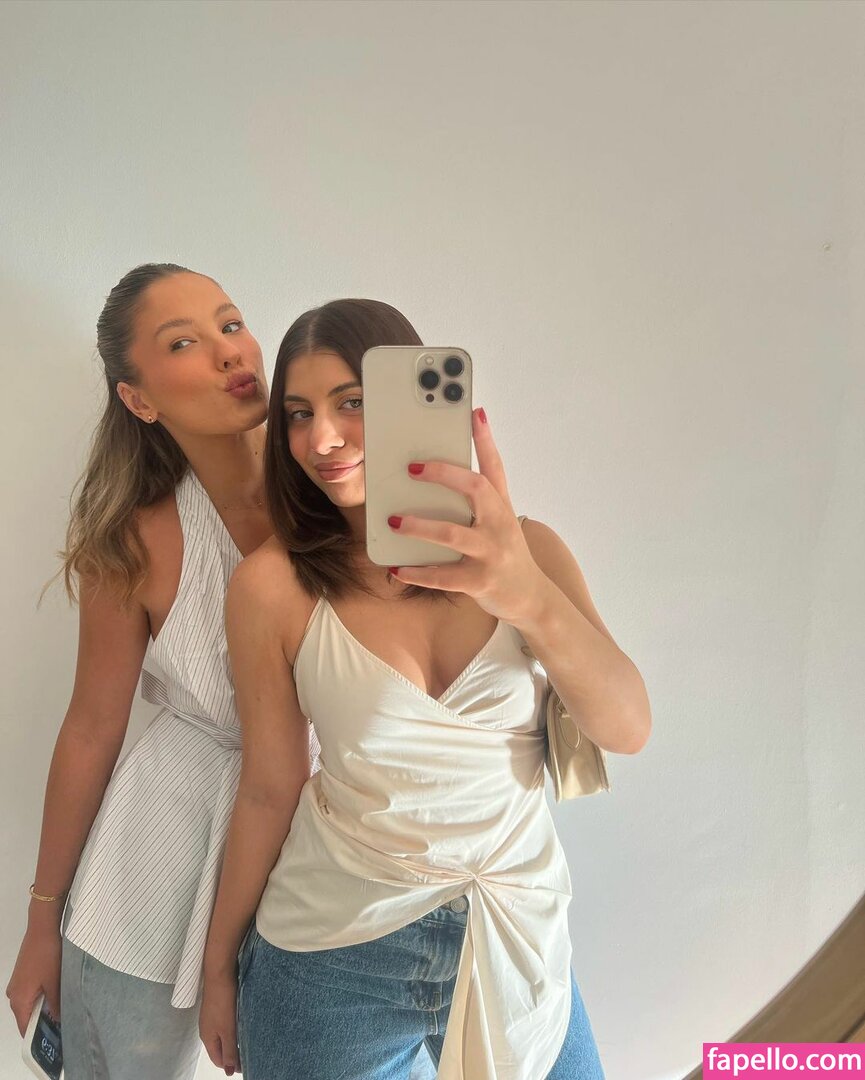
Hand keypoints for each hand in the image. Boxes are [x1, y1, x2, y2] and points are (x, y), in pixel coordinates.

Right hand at [6, 923, 61, 1036]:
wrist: (42, 928)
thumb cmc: (48, 956)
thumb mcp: (55, 982)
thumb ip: (56, 1004)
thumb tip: (57, 1021)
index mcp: (18, 1001)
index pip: (24, 1028)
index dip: (38, 1036)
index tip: (53, 1041)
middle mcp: (13, 995)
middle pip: (26, 1016)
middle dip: (42, 1022)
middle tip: (62, 1027)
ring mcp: (17, 983)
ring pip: (30, 1003)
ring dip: (43, 1007)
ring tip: (62, 1012)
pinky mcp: (22, 974)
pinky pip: (31, 992)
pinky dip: (41, 996)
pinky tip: (56, 994)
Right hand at [200, 969, 240, 1075]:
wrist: (220, 973)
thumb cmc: (222, 1002)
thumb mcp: (227, 1030)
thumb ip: (230, 1050)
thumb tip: (229, 1072)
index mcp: (207, 1038)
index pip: (218, 1059)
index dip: (231, 1065)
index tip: (247, 1063)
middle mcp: (207, 1029)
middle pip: (220, 1048)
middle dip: (233, 1053)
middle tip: (250, 1053)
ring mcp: (212, 1018)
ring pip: (223, 1036)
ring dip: (235, 1040)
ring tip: (249, 1040)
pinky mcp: (218, 1007)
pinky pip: (225, 1024)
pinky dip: (234, 1028)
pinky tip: (243, 1024)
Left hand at [388, 407, 545, 621]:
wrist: (530, 596)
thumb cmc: (505, 552)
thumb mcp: (499, 520)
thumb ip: (478, 497)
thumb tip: (442, 472)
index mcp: (500, 506)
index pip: (494, 466)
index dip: (484, 439)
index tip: (473, 412)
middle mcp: (498, 525)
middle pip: (475, 490)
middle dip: (443, 475)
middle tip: (412, 468)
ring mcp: (490, 554)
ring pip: (452, 535)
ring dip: (420, 527)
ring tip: (393, 522)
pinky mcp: (479, 581)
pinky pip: (443, 576)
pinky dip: (418, 572)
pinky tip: (397, 567)